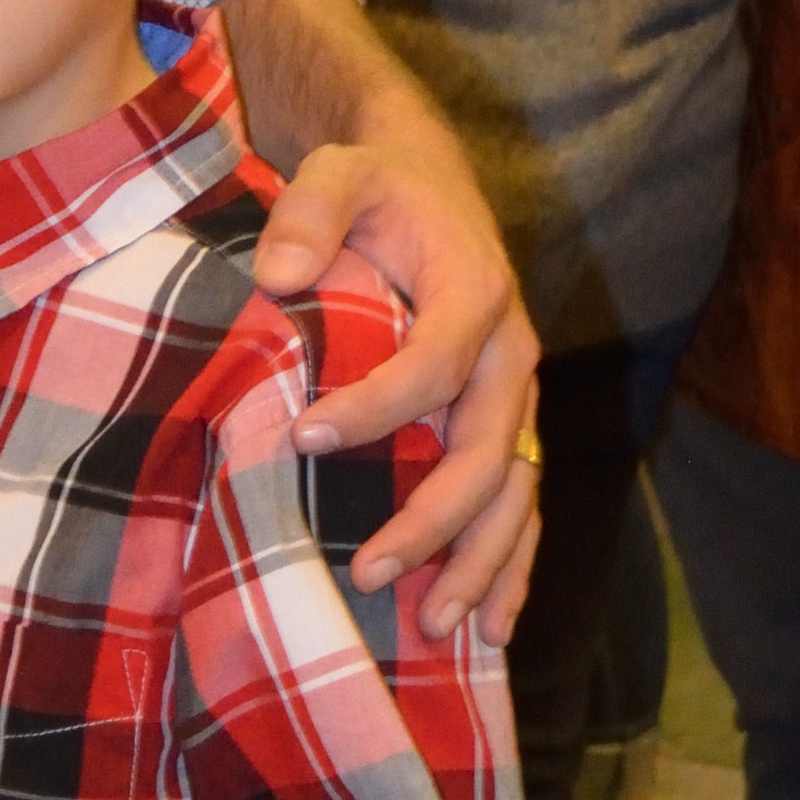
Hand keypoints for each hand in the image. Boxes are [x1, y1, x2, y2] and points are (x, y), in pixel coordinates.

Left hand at [252, 115, 539, 643]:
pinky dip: (510, 568)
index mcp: (476, 293)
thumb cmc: (377, 189)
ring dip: (480, 566)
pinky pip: (521, 508)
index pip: (434, 366)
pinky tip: (486, 628)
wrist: (431, 187)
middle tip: (366, 572)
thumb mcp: (340, 171)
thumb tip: (278, 276)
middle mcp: (512, 354)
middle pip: (487, 454)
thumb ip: (309, 211)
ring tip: (434, 628)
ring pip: (515, 497)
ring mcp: (517, 400)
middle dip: (432, 521)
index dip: (377, 409)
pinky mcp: (511, 428)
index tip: (303, 439)